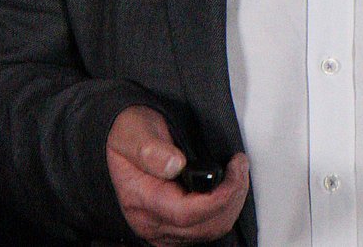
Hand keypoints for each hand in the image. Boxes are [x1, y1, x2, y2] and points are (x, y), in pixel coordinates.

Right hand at [106, 105, 248, 245]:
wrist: (122, 139)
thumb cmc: (130, 133)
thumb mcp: (135, 132)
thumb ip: (152, 149)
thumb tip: (175, 165)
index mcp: (141, 199)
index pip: (186, 213)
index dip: (219, 196)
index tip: (235, 169)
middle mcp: (150, 222)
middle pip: (203, 227)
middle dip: (232, 197)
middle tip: (240, 166)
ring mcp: (162, 228)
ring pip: (208, 232)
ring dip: (231, 204)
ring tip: (237, 173)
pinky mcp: (173, 228)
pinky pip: (205, 230)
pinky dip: (223, 210)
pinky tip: (228, 188)